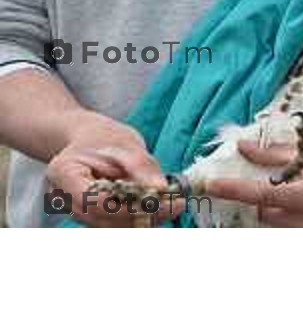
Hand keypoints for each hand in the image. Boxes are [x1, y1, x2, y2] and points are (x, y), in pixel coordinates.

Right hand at [46, 110, 183, 226]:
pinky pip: (114, 225)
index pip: (95, 201)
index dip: (130, 206)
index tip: (163, 200)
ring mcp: (73, 211)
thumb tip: (160, 189)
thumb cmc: (104, 137)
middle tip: (176, 205)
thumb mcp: (125, 143)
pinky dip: (138, 218)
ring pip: (111, 227)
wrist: (89, 140)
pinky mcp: (89, 218)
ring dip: (143, 220)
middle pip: (104, 219)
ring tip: (172, 204)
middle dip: (143, 215)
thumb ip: (141, 166)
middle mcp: (62, 198)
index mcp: (64, 173)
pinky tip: (158, 207)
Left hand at [206, 141, 302, 226]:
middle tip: (258, 185)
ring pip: (278, 228)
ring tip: (282, 194)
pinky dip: (288, 221)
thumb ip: (274, 153)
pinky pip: (295, 233)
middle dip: (257, 201)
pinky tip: (295, 206)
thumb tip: (243, 147)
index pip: (257, 195)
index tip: (209, 185)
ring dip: (272, 212)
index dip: (231, 189)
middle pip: (264, 216)